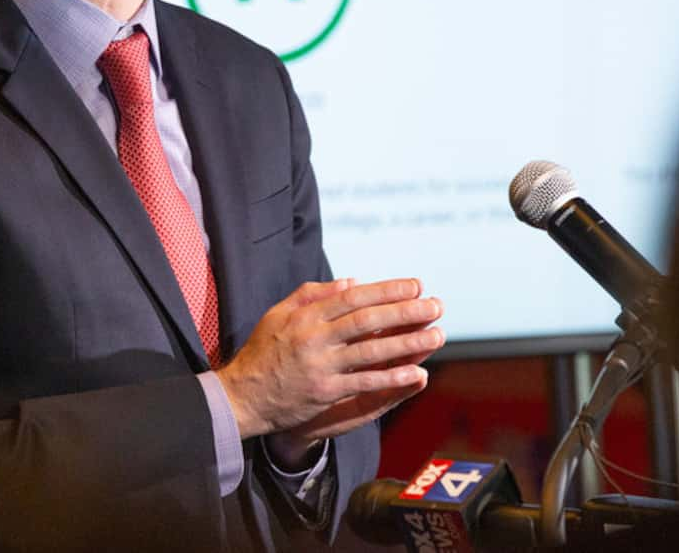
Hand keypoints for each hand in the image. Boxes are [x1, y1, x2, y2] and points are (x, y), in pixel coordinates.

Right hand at [215, 278, 442, 460]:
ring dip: (408, 343)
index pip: (353, 298)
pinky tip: (415, 372)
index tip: (415, 286)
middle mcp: (314, 338)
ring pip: (371, 350)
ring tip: (437, 335)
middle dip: (405, 312)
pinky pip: (364, 382)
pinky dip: (391, 377)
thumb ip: (312, 294)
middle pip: (368, 320)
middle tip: (436, 306)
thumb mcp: (277, 314)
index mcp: (305, 316)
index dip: (386, 290)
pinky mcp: (324, 392)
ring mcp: (320, 365)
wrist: (242, 396)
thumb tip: (351, 281)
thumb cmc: (262, 352)